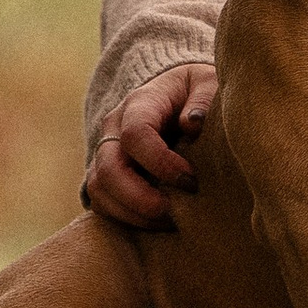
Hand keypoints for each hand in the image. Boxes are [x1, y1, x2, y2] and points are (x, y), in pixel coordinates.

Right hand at [82, 64, 217, 226]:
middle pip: (108, 168)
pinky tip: (156, 223)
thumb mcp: (207, 83)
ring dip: (131, 213)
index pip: (136, 135)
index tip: (190, 180)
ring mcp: (105, 152)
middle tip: (171, 212)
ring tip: (168, 222)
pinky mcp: (106, 175)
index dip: (161, 163)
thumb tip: (192, 123)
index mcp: (140, 103)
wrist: (176, 96)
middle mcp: (114, 128)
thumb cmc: (196, 92)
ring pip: (99, 190)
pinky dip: (125, 218)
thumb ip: (204, 99)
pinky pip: (102, 202)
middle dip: (139, 198)